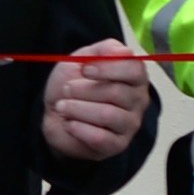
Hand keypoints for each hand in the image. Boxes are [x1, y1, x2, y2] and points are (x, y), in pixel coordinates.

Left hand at [41, 39, 150, 162]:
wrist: (55, 112)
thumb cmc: (75, 83)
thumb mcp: (83, 57)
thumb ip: (104, 49)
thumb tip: (124, 51)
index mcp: (134, 77)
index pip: (134, 70)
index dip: (108, 68)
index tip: (84, 70)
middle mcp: (138, 100)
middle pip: (117, 93)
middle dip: (84, 90)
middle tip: (66, 89)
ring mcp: (130, 124)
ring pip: (107, 115)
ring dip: (77, 108)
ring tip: (62, 106)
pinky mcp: (117, 145)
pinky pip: (100, 138)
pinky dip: (79, 128)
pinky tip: (69, 123)